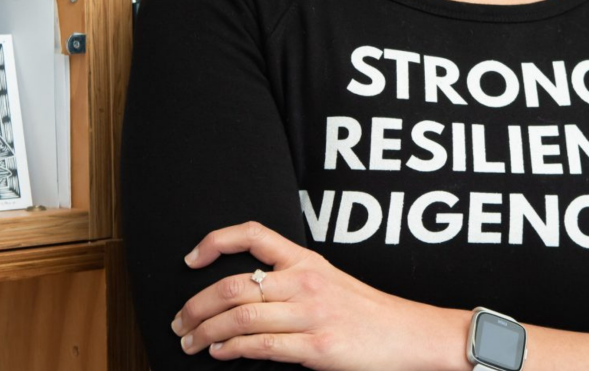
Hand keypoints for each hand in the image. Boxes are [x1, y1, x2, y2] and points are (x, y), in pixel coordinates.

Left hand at [171, 221, 457, 369]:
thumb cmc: (368, 313)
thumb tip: (242, 295)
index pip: (253, 234)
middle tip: (179, 322)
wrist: (409, 336)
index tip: (191, 259)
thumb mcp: (329, 282)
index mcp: (306, 260)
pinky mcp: (317, 347)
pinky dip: (232, 350)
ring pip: (239, 317)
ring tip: (191, 342)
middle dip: (196, 306)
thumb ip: (290, 281)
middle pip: (233, 285)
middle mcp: (305, 282)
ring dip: (205, 332)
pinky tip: (219, 354)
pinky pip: (261, 346)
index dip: (215, 241)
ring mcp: (311, 314)